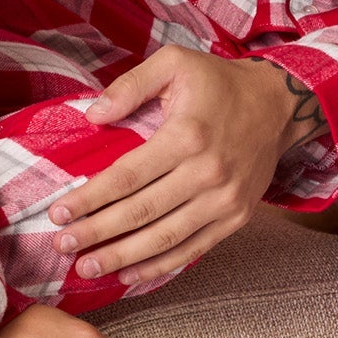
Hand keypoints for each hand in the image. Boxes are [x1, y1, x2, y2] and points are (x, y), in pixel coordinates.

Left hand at [47, 48, 312, 285]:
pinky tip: (129, 274)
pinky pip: (193, 248)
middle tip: (61, 245)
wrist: (279, 104)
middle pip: (141, 212)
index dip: (90, 198)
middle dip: (97, 233)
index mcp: (187, 135)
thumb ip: (130, 86)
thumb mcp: (174, 63)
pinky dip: (159, 265)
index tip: (58, 212)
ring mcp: (225, 201)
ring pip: (165, 238)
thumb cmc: (218, 82)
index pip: (127, 176)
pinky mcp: (236, 218)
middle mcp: (207, 173)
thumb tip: (93, 116)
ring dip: (123, 257)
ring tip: (87, 267)